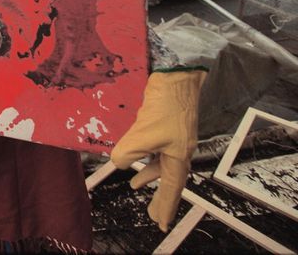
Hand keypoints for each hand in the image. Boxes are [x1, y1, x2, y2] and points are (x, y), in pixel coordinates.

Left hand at [110, 69, 205, 231]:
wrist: (178, 74)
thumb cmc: (168, 103)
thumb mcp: (145, 132)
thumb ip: (129, 151)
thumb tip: (118, 163)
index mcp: (178, 155)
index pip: (172, 188)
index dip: (166, 206)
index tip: (161, 223)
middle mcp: (178, 149)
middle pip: (170, 180)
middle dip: (161, 197)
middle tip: (154, 214)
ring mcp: (173, 137)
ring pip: (162, 164)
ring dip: (150, 176)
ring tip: (135, 185)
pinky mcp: (165, 124)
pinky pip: (156, 149)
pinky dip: (147, 157)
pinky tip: (136, 155)